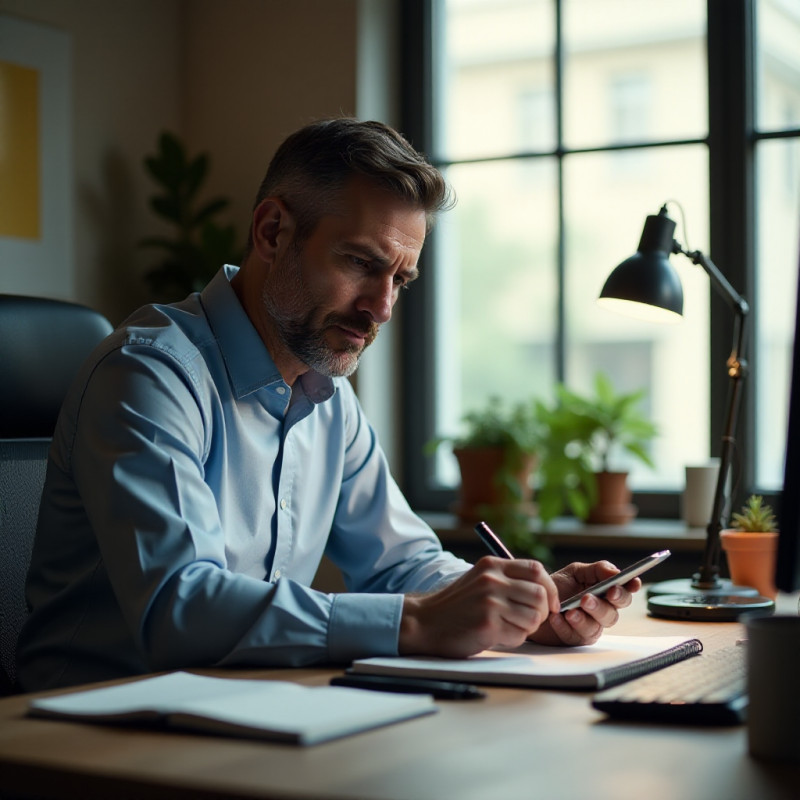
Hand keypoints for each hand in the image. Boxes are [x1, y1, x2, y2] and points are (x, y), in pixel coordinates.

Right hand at [398, 556, 559, 657]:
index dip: (550, 589)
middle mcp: (492, 580)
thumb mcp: (480, 580)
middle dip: (542, 612)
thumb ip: (508, 580)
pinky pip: (519, 635)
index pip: (537, 569)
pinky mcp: (487, 624)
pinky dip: (513, 639)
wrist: (425, 622)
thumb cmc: (458, 605)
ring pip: (534, 617)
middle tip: (530, 621)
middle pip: (540, 594)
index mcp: (492, 565)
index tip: (549, 604)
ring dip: (527, 628)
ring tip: (508, 627)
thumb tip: (546, 591)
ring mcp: (490, 601)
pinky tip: (496, 635)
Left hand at [528, 561, 640, 646]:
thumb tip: (616, 572)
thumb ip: (597, 570)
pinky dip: (564, 626)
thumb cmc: (558, 586)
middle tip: (588, 598)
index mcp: (605, 593)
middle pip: (612, 614)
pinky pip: (573, 636)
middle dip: (602, 606)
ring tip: (570, 611)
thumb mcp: (575, 572)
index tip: (632, 583)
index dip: (630, 588)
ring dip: (583, 619)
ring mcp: (589, 627)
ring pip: (595, 627)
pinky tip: (556, 618)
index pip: (624, 592)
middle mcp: (601, 612)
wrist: (533, 601)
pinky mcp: (574, 639)